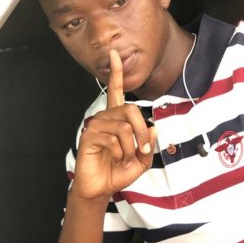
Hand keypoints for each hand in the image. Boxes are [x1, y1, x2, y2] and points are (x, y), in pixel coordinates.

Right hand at [71, 49, 156, 199]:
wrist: (101, 188)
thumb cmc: (118, 172)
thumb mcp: (142, 160)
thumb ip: (149, 144)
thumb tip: (154, 128)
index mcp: (116, 119)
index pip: (116, 91)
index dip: (116, 72)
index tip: (114, 54)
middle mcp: (104, 118)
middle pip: (130, 109)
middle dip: (142, 132)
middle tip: (142, 151)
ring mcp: (95, 125)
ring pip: (124, 127)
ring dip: (131, 147)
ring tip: (125, 158)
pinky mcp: (89, 136)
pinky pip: (113, 138)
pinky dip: (120, 152)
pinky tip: (114, 158)